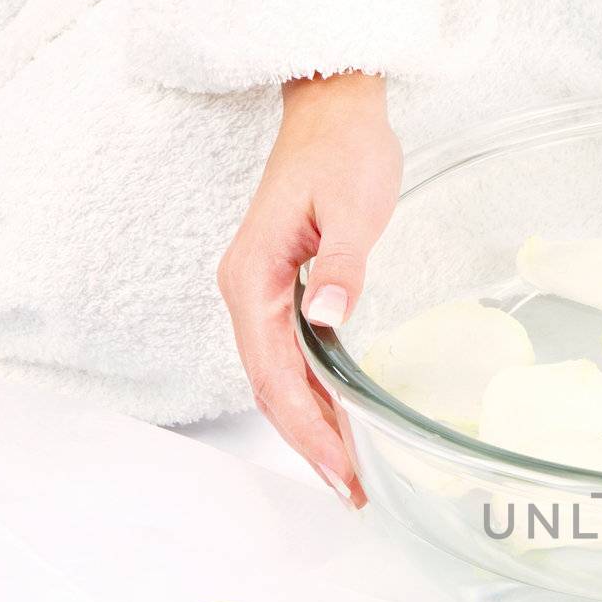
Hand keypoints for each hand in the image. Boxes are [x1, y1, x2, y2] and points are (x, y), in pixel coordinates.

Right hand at [217, 73, 402, 505]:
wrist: (332, 111)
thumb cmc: (344, 151)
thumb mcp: (355, 206)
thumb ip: (344, 264)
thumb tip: (328, 317)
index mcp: (252, 277)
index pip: (275, 373)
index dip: (307, 427)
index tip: (339, 467)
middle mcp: (246, 292)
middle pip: (270, 388)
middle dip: (309, 443)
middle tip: (351, 490)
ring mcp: (260, 295)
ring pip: (277, 380)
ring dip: (311, 428)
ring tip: (350, 474)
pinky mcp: (281, 292)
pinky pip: (290, 360)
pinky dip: (314, 399)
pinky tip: (341, 423)